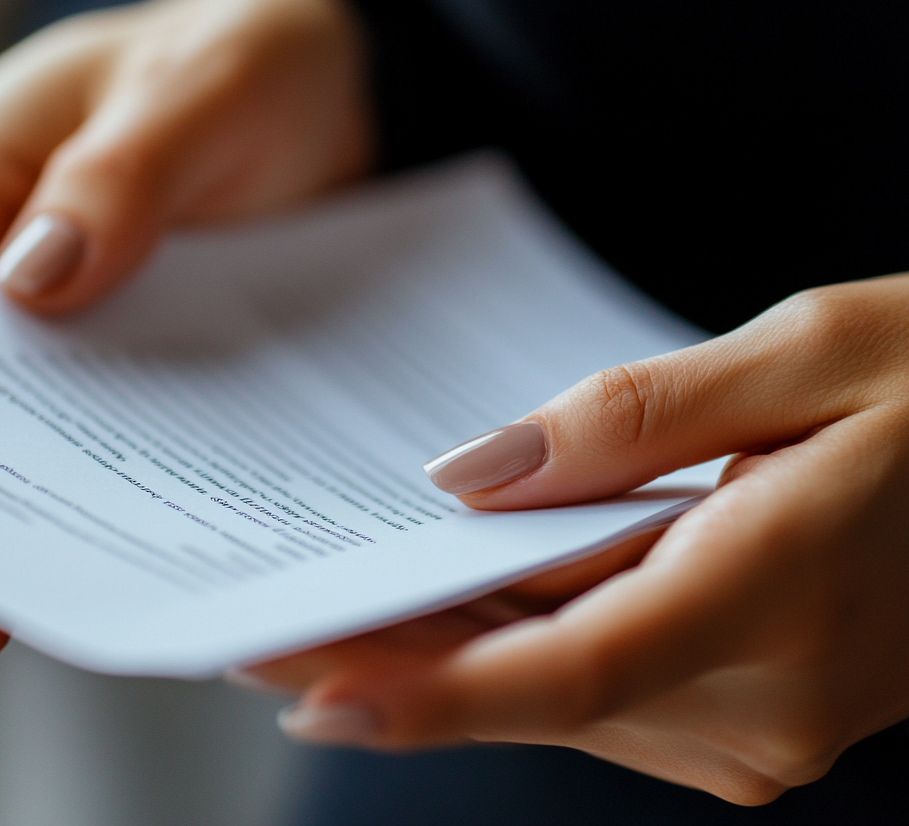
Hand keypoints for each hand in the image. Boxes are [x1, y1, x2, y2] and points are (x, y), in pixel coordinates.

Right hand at [0, 0, 372, 659]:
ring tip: (126, 567)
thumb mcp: (194, 89)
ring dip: (90, 477)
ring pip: (65, 406)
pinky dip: (163, 448)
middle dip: (4, 472)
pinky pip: (149, 400)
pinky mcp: (160, 329)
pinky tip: (195, 506)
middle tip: (43, 577)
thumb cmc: (240, 55)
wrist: (317, 78)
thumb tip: (32, 282)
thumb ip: (120, 175)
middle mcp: (15, 252)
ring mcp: (93, 301)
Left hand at [251, 276, 908, 805]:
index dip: (431, 692)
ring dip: (444, 660)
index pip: (570, 667)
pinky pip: (606, 682)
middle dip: (394, 665)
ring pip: (564, 695)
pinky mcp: (757, 699)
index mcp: (781, 593)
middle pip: (539, 688)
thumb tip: (479, 472)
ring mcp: (767, 713)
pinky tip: (451, 607)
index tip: (309, 687)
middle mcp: (768, 693)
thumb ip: (640, 418)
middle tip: (263, 630)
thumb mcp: (806, 355)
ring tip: (328, 614)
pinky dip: (517, 650)